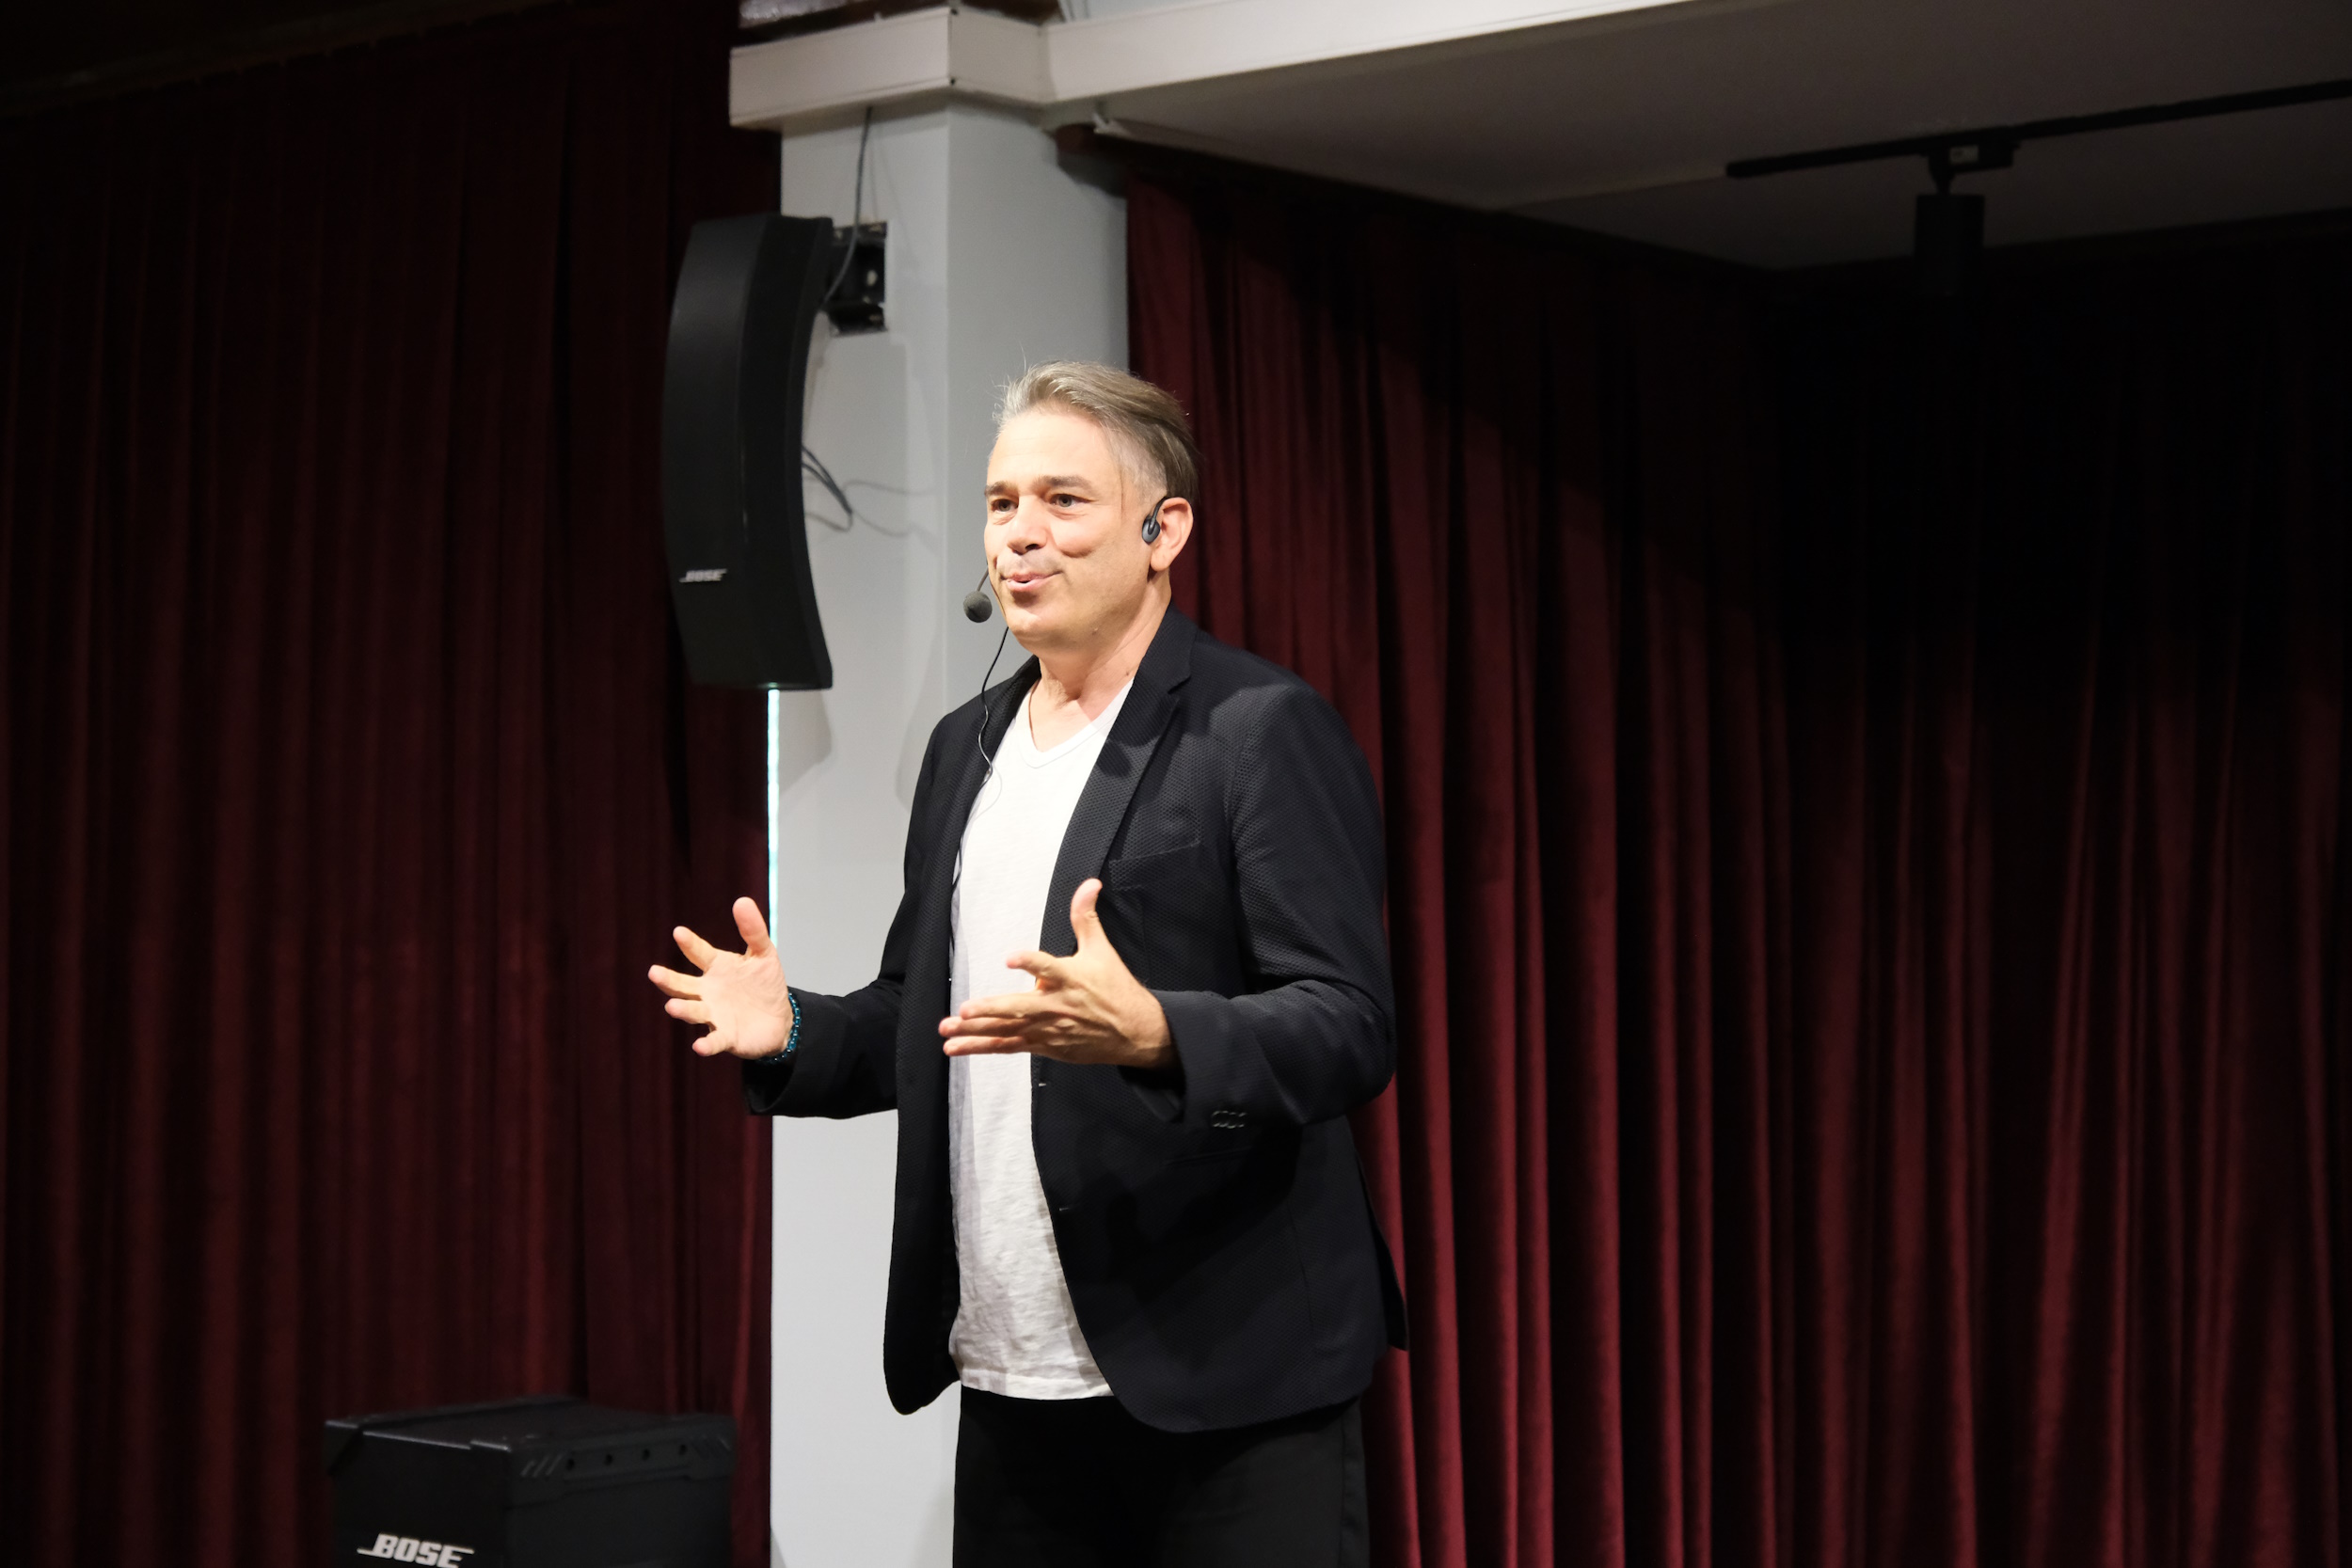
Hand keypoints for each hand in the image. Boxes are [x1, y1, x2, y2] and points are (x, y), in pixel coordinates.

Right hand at [649, 897, 795, 1058]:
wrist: (779, 1020)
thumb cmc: (764, 984)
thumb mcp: (764, 954)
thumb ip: (753, 930)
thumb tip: (742, 900)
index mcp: (717, 967)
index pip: (700, 953)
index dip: (690, 944)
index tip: (679, 933)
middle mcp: (708, 991)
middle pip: (683, 985)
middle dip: (668, 980)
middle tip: (654, 973)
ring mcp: (714, 1014)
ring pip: (693, 1011)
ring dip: (683, 1010)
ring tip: (672, 1007)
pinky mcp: (726, 1036)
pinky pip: (714, 1040)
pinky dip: (706, 1044)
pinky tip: (699, 1046)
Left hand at [940, 879, 1172, 1069]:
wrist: (1135, 1032)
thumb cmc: (1117, 990)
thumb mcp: (1102, 950)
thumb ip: (1086, 917)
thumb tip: (1089, 885)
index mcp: (1070, 979)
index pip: (1048, 968)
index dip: (1030, 963)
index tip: (1011, 958)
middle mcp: (1056, 1006)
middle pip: (1020, 1008)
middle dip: (991, 1010)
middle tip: (966, 1010)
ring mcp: (1047, 1029)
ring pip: (1007, 1030)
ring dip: (975, 1032)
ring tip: (948, 1030)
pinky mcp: (1043, 1045)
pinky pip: (1008, 1046)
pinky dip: (982, 1047)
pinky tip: (958, 1047)